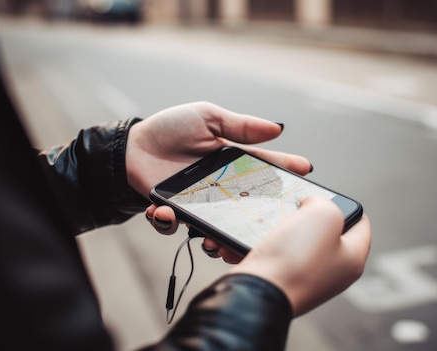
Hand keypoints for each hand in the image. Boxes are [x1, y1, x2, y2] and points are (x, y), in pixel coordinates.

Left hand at [126, 102, 312, 235]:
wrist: (131, 146)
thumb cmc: (170, 128)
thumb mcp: (207, 117)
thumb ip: (240, 126)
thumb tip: (278, 129)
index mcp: (232, 161)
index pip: (264, 166)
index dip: (285, 168)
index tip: (305, 170)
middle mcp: (221, 186)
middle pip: (248, 206)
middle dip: (259, 219)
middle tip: (266, 225)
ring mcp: (199, 202)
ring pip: (218, 227)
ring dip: (217, 236)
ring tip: (211, 239)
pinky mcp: (174, 213)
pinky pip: (177, 227)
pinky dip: (170, 224)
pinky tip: (162, 213)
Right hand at [230, 196, 370, 316]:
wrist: (258, 293)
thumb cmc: (296, 258)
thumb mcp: (324, 214)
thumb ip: (324, 202)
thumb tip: (309, 205)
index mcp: (353, 258)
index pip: (360, 222)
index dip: (343, 204)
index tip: (323, 197)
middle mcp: (333, 272)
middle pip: (325, 231)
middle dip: (309, 215)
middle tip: (296, 206)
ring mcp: (306, 279)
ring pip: (297, 241)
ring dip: (283, 227)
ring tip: (273, 221)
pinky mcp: (282, 282)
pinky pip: (276, 254)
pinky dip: (266, 243)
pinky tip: (258, 238)